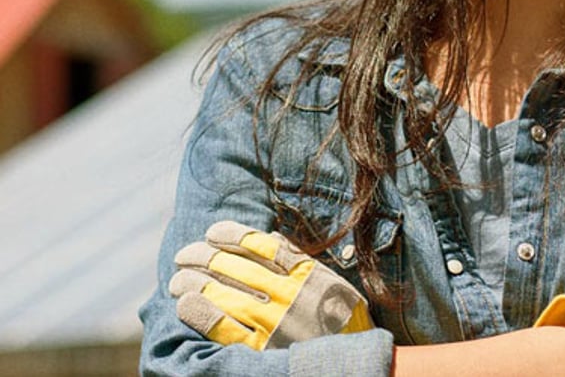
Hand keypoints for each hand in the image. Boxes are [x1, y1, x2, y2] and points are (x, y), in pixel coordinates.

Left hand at [169, 220, 372, 349]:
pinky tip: (187, 303)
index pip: (261, 244)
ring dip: (195, 282)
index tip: (211, 232)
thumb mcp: (332, 284)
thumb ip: (302, 261)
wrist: (354, 364)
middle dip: (203, 257)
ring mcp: (276, 322)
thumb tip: (270, 235)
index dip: (231, 235)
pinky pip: (225, 328)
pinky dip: (203, 312)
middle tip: (184, 255)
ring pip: (225, 293)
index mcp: (307, 273)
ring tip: (178, 279)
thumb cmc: (343, 322)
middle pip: (236, 266)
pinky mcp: (264, 348)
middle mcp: (290, 294)